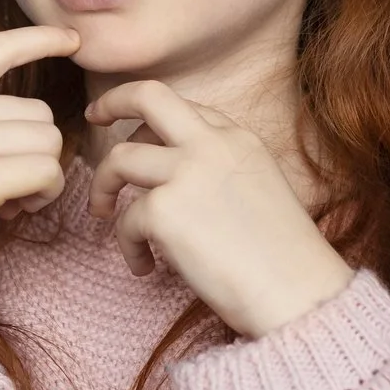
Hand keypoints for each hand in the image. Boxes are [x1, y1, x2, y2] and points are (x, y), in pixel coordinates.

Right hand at [0, 26, 78, 389]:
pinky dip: (44, 194)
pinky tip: (16, 210)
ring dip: (43, 176)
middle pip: (39, 113)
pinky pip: (45, 173)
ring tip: (13, 200)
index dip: (41, 38)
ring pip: (48, 143)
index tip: (70, 39)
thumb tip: (16, 131)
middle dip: (38, 150)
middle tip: (14, 185)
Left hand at [84, 82, 352, 338]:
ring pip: (119, 158)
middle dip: (112, 102)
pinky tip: (144, 267)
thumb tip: (174, 179)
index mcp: (238, 138)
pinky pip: (125, 219)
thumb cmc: (283, 257)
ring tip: (105, 214)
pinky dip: (127, 246)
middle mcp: (212, 144)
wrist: (297, 292)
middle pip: (148, 96)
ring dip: (104, 186)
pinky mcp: (166, 210)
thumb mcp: (261, 189)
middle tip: (93, 119)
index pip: (184, 107)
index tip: (135, 132)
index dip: (153, 120)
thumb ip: (221, 169)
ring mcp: (187, 173)